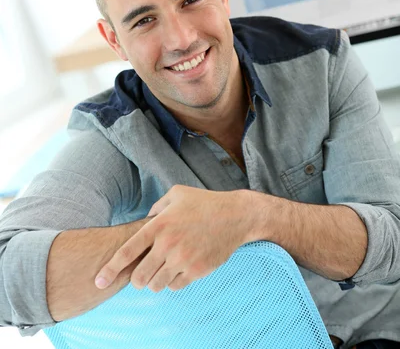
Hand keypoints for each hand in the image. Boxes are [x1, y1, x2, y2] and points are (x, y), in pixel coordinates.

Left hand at [95, 186, 252, 292]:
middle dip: (136, 279)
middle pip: (139, 276)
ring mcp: (183, 259)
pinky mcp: (197, 270)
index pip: (127, 251)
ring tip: (161, 271)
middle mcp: (169, 244)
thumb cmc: (204, 202)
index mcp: (160, 224)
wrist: (236, 216)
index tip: (98, 281)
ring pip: (156, 285)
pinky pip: (175, 287)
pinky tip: (179, 270)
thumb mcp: (177, 194)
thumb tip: (145, 221)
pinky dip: (173, 282)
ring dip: (154, 281)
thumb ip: (156, 208)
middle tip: (140, 275)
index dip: (110, 268)